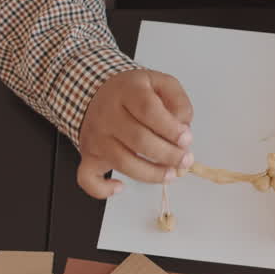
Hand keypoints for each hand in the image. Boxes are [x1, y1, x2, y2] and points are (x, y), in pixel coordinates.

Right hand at [77, 69, 194, 198]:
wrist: (97, 95)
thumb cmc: (135, 94)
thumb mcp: (161, 84)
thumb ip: (178, 101)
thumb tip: (183, 127)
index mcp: (128, 91)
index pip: (148, 110)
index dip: (170, 128)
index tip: (187, 139)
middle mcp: (107, 114)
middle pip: (138, 139)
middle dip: (168, 154)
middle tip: (185, 160)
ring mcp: (96, 136)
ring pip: (121, 161)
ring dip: (150, 174)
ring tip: (171, 174)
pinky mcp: (89, 155)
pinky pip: (87, 177)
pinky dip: (102, 189)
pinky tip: (120, 187)